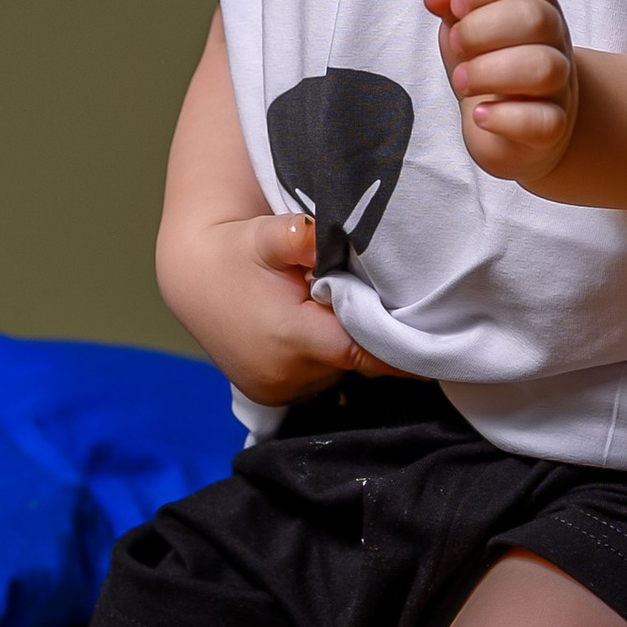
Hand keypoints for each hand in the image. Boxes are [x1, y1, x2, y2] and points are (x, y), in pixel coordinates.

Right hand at [159, 206, 388, 407]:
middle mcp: (287, 376)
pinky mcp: (272, 396)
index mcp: (293, 340)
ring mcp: (278, 392)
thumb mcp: (267, 234)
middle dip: (374, 335)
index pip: (368, 352)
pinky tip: (322, 327)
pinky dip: (329, 359)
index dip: (403, 346)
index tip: (434, 335)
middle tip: (380, 300)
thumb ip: (300, 235)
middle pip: (358, 362)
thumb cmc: (234, 250)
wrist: (192, 277)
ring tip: (342, 310)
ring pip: (341, 374)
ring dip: (350, 348)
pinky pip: (320, 379)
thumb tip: (322, 230)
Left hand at [425, 0, 580, 189]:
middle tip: (456, 46)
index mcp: (535, 2)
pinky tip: (481, 115)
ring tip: (462, 81)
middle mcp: (553, 39)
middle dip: (481, 29)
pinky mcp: (552, 127)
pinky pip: (544, 121)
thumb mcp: (464, 20)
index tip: (456, 5)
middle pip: (537, 17)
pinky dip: (505, 118)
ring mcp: (558, 85)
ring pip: (544, 67)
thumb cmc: (489, 61)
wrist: (516, 125)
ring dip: (489, 72)